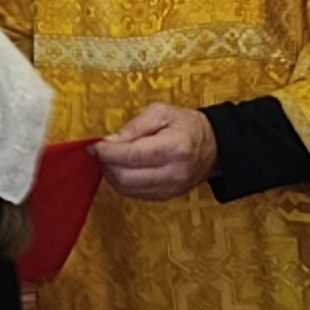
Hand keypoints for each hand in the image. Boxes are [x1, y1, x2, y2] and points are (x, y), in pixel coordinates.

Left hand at [93, 103, 215, 199]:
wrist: (213, 146)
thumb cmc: (188, 126)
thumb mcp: (162, 112)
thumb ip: (134, 126)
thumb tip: (110, 141)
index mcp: (175, 148)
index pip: (132, 155)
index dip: (108, 152)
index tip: (96, 146)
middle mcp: (174, 172)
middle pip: (126, 177)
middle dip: (107, 164)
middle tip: (102, 152)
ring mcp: (171, 188)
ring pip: (127, 189)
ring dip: (112, 175)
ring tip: (112, 159)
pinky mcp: (166, 196)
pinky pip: (135, 194)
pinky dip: (123, 183)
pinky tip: (123, 169)